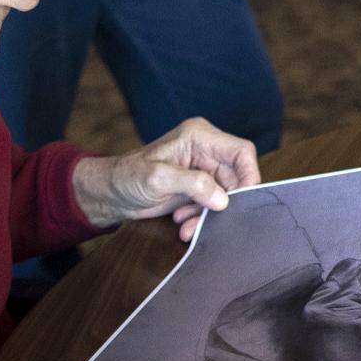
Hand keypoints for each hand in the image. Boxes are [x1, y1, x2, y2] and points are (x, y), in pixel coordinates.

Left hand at [71, 117, 260, 236]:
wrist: (111, 194)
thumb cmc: (127, 176)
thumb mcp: (158, 178)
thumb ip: (192, 184)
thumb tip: (223, 199)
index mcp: (199, 136)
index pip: (241, 151)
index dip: (249, 174)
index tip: (243, 200)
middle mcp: (206, 151)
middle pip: (236, 178)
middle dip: (224, 203)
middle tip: (208, 220)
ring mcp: (203, 171)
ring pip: (226, 196)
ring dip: (210, 214)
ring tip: (186, 224)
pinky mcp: (198, 189)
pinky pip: (213, 205)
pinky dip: (201, 218)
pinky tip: (183, 222)